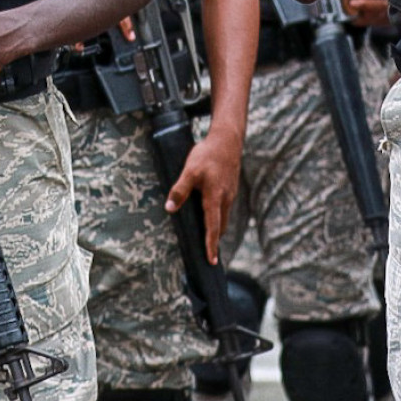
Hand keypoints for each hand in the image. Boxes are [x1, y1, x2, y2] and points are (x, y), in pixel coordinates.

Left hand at [166, 127, 241, 263]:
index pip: (213, 227)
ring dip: (217, 227)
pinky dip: (219, 215)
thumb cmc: (207, 155)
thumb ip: (180, 190)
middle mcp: (226, 199)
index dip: (211, 245)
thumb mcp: (189, 171)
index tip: (211, 260)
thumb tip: (170, 208)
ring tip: (209, 238)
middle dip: (215, 240)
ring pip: (224, 215)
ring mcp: (230, 193)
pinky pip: (225, 206)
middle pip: (221, 225)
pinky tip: (210, 213)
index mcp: (215, 198)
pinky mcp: (231, 187)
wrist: (227, 140)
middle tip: (209, 255)